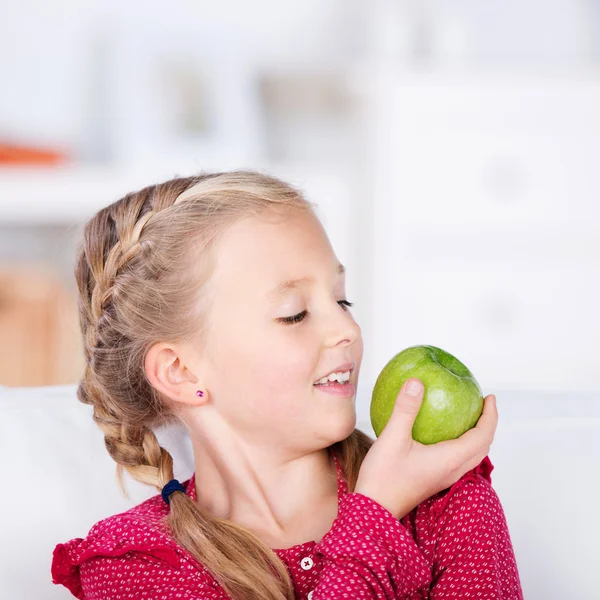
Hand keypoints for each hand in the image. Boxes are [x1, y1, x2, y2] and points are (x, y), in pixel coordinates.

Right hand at [355, 378, 497, 518]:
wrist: (374, 508)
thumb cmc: (383, 476)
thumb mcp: (392, 437)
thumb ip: (406, 409)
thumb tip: (417, 382)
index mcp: (449, 460)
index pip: (482, 436)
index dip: (490, 416)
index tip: (489, 397)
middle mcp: (452, 470)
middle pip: (482, 447)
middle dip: (487, 425)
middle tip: (482, 404)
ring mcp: (444, 477)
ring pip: (472, 455)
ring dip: (477, 436)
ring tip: (468, 416)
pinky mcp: (435, 479)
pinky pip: (459, 459)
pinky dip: (462, 443)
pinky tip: (443, 433)